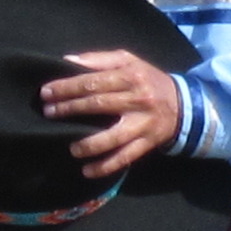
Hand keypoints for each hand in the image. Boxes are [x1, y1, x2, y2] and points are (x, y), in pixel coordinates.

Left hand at [40, 49, 180, 177]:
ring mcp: (142, 123)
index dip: (68, 88)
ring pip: (113, 136)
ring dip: (88, 144)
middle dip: (70, 109)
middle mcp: (137, 99)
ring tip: (70, 147)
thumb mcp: (128, 61)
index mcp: (130, 76)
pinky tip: (87, 170)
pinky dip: (105, 166)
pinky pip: (125, 157)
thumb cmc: (147, 80)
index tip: (46, 93)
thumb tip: (68, 60)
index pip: (93, 82)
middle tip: (48, 113)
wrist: (184, 104)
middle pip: (99, 104)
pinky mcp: (147, 143)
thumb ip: (99, 60)